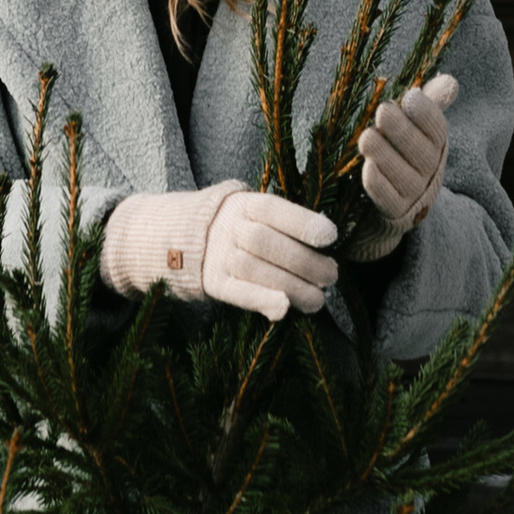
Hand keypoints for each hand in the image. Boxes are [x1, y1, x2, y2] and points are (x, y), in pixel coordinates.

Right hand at [100, 182, 338, 322]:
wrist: (182, 239)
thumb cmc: (239, 226)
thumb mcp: (255, 213)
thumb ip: (285, 223)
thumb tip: (327, 237)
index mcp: (244, 204)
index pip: (274, 210)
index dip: (303, 223)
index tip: (330, 237)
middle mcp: (229, 227)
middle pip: (267, 242)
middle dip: (304, 261)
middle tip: (331, 275)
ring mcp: (218, 255)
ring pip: (256, 270)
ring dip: (292, 287)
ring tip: (317, 299)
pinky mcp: (213, 283)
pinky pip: (238, 293)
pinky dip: (261, 300)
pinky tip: (283, 309)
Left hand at [352, 74, 458, 250]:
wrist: (388, 205)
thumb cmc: (399, 155)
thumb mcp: (413, 129)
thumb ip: (426, 106)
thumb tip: (450, 82)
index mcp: (436, 147)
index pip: (437, 130)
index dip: (426, 114)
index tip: (411, 96)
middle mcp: (430, 172)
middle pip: (421, 152)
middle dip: (402, 131)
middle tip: (382, 111)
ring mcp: (414, 195)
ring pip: (404, 176)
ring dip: (385, 156)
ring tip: (366, 137)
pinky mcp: (395, 214)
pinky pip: (389, 200)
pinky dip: (378, 185)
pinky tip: (366, 169)